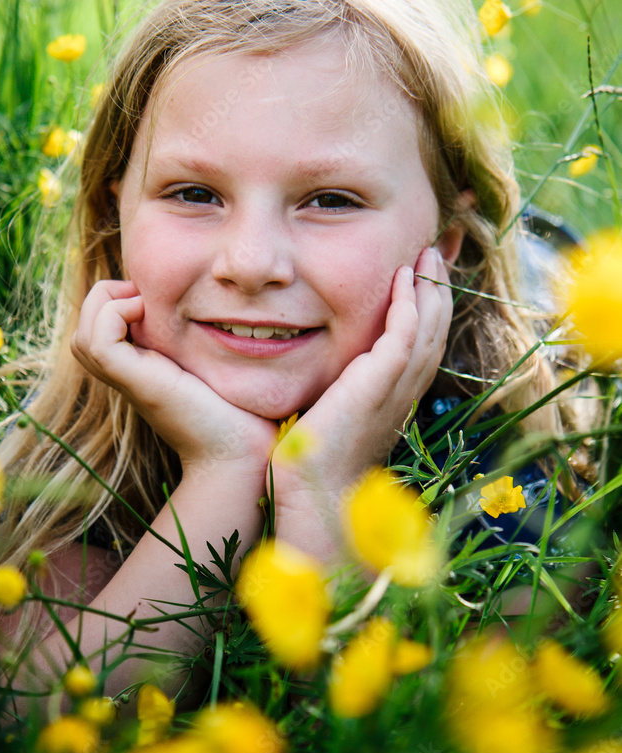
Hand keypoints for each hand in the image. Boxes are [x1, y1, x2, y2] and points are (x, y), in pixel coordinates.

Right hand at [71, 280, 277, 474]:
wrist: (240, 452)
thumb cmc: (240, 409)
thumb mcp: (213, 361)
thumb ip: (202, 339)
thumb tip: (213, 304)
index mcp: (141, 367)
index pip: (100, 327)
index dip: (117, 298)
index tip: (155, 293)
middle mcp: (127, 374)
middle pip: (83, 329)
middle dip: (106, 296)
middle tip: (146, 295)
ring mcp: (127, 378)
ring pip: (83, 333)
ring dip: (106, 301)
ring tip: (145, 302)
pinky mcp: (134, 380)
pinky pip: (98, 338)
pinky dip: (114, 313)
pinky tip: (147, 312)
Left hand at [269, 248, 452, 555]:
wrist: (314, 502)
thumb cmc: (314, 468)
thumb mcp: (333, 417)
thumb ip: (338, 391)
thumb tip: (324, 377)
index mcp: (396, 398)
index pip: (423, 341)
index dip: (428, 306)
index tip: (422, 273)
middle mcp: (405, 391)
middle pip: (436, 328)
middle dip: (438, 287)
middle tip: (435, 251)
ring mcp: (396, 388)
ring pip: (429, 326)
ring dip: (430, 286)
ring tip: (427, 252)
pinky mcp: (379, 385)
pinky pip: (405, 333)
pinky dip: (409, 303)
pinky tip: (404, 276)